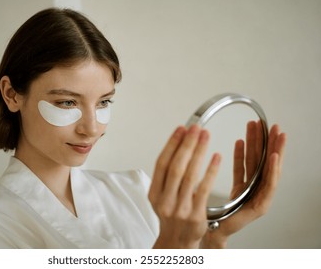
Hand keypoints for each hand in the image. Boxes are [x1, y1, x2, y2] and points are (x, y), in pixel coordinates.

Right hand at [149, 125, 220, 247]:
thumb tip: (177, 145)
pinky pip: (204, 189)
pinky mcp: (195, 215)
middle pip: (175, 167)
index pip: (162, 163)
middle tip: (195, 129)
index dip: (171, 144)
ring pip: (189, 176)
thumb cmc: (172, 217)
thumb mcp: (161, 197)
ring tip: (206, 136)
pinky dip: (211, 171)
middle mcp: (165, 201)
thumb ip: (166, 177)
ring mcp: (179, 209)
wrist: (177, 242)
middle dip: (186, 144)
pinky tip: (216, 157)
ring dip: (198, 152)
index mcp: (154, 193)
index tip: (181, 129)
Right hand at [201, 122, 286, 247]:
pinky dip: (241, 154)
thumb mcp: (236, 216)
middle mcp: (257, 194)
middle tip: (273, 129)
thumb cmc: (221, 228)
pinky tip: (240, 142)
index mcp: (260, 203)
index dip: (274, 165)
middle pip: (267, 166)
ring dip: (255, 144)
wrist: (211, 234)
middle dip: (270, 145)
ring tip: (255, 128)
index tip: (276, 150)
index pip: (271, 180)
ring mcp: (248, 188)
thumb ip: (251, 201)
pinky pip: (241, 167)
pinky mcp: (239, 186)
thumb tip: (254, 191)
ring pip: (254, 163)